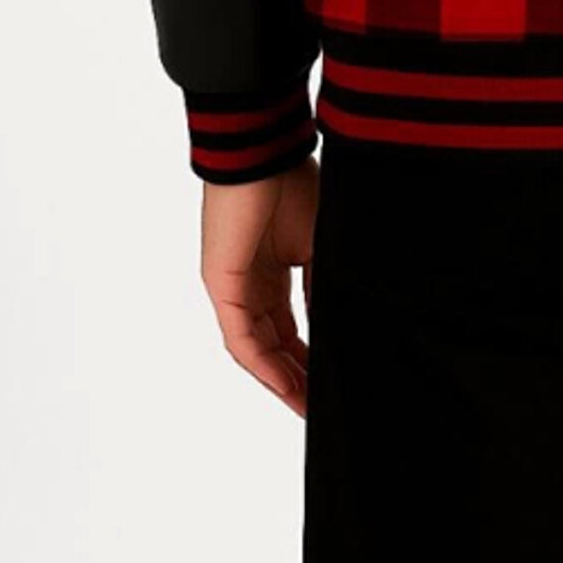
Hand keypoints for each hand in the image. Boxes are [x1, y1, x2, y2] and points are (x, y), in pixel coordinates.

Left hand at [200, 156, 318, 417]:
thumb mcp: (321, 242)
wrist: (261, 155)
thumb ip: (324, 283)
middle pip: (274, 345)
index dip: (312, 356)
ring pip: (257, 349)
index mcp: (275, 270)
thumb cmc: (292, 183)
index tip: (334, 378)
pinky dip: (264, 365)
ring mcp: (234, 288)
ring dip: (281, 379)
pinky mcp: (222, 287)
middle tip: (321, 406)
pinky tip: (285, 385)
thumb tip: (341, 322)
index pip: (293, 326)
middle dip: (298, 377)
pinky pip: (242, 338)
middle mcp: (251, 285)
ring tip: (306, 407)